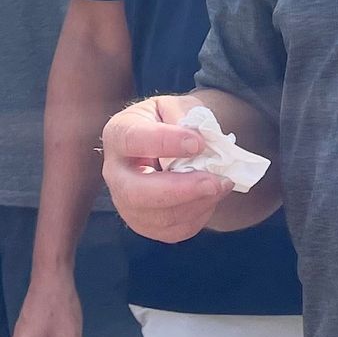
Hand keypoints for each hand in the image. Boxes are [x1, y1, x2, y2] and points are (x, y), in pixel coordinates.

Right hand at [103, 93, 226, 243]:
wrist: (171, 147)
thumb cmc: (170, 122)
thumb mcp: (176, 106)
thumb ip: (185, 116)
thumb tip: (198, 139)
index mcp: (118, 134)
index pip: (132, 141)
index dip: (165, 143)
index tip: (198, 143)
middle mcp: (114, 173)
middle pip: (135, 192)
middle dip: (180, 190)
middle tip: (214, 182)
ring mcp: (126, 203)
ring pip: (159, 217)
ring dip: (197, 203)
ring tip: (222, 184)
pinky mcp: (145, 224)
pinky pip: (174, 230)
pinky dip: (199, 216)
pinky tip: (210, 197)